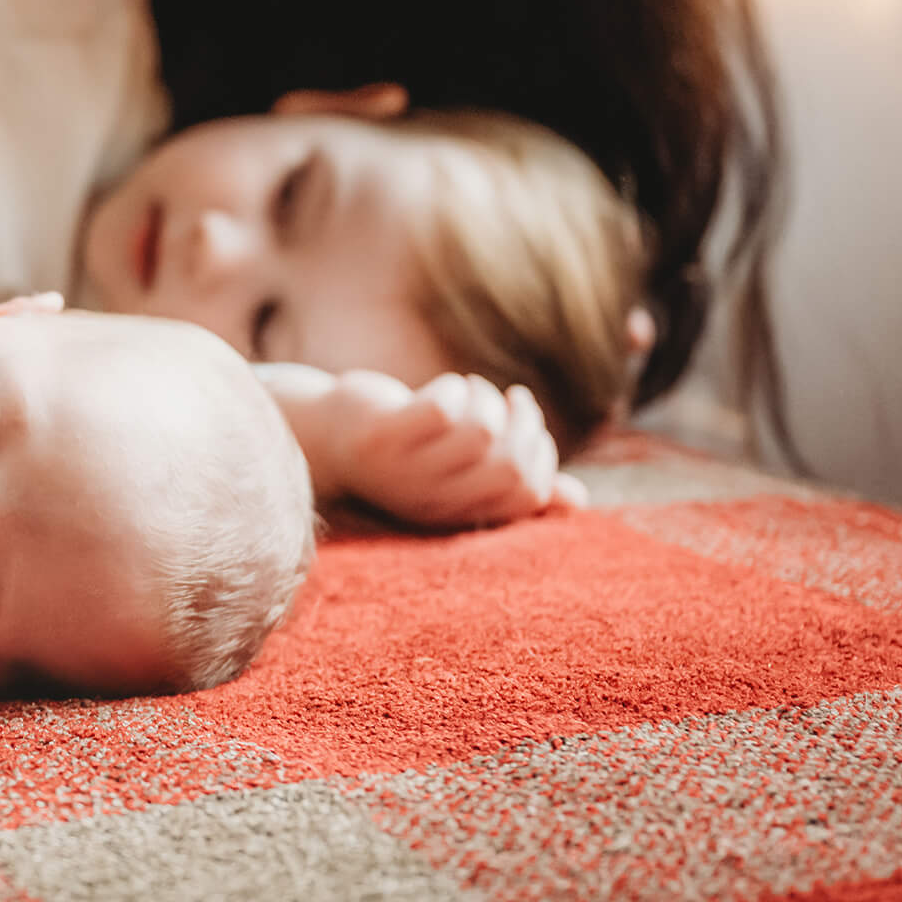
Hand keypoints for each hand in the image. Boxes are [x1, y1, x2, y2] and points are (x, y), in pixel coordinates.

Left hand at [262, 364, 582, 528]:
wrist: (323, 436)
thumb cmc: (403, 452)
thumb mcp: (457, 472)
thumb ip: (513, 486)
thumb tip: (577, 500)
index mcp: (455, 514)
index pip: (526, 493)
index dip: (543, 454)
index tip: (530, 426)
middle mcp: (432, 499)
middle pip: (511, 465)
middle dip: (525, 423)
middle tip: (510, 401)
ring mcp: (405, 469)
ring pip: (481, 431)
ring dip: (488, 399)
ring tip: (472, 391)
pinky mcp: (383, 434)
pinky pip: (444, 408)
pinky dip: (456, 388)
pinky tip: (446, 388)